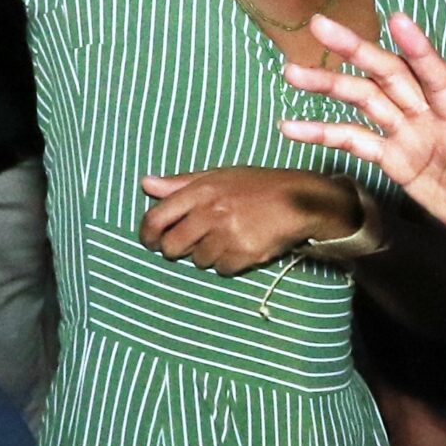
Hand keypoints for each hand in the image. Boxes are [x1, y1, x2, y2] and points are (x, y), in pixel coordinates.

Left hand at [136, 164, 356, 272]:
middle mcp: (210, 212)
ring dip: (208, 255)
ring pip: (198, 260)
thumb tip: (145, 184)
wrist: (299, 200)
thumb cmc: (256, 186)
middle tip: (191, 243)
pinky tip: (241, 247)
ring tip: (226, 239)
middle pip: (172, 246)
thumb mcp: (218, 176)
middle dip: (177, 249)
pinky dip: (228, 263)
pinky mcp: (243, 253)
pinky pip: (221, 269)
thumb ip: (180, 183)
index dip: (148, 234)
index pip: (156, 217)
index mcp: (200, 190)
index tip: (151, 241)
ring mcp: (227, 234)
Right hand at [281, 12, 445, 250]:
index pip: (437, 78)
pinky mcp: (394, 159)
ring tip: (292, 72)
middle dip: (357, 50)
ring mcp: (409, 135)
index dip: (418, 50)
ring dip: (330, 85)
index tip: (397, 19)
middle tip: (319, 25)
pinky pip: (355, 141)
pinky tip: (292, 127)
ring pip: (365, 100)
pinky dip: (324, 133)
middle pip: (390, 75)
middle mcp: (430, 118)